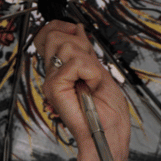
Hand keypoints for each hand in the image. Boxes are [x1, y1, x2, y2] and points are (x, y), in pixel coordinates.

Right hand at [35, 20, 131, 160]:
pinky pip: (75, 62)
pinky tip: (90, 86)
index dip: (64, 27)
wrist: (110, 133)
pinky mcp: (55, 88)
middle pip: (55, 34)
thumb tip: (76, 29)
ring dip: (88, 61)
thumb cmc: (108, 111)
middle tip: (91, 69)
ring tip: (92, 81)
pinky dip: (90, 72)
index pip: (50, 33)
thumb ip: (84, 50)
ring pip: (66, 46)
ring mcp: (52, 82)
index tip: (79, 35)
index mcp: (62, 70)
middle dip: (79, 44)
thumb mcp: (99, 70)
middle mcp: (53, 75)